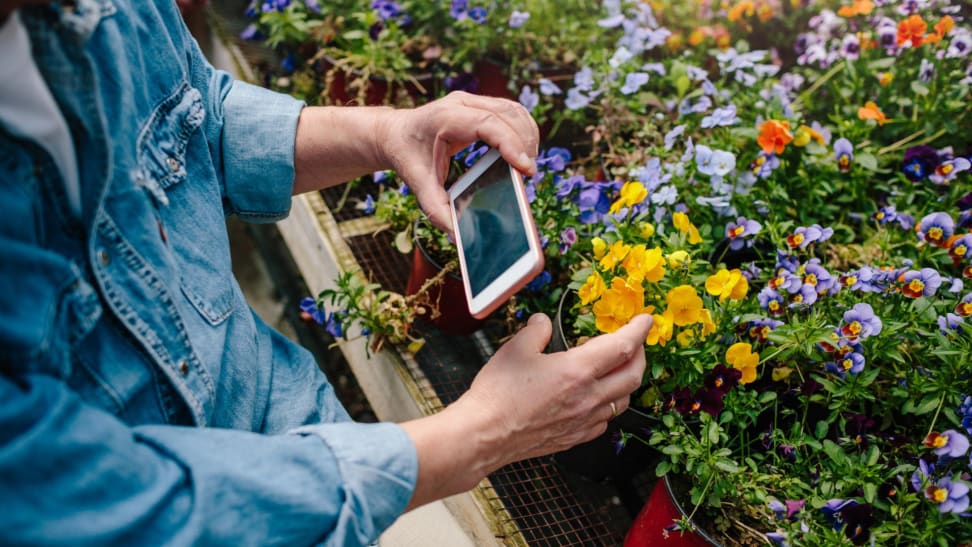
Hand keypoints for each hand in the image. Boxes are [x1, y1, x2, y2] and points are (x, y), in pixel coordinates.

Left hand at [377, 91, 539, 232]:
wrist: (396, 134)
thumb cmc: (407, 157)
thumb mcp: (419, 185)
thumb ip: (438, 210)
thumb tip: (459, 237)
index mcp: (445, 118)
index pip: (487, 124)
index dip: (511, 144)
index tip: (526, 169)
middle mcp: (461, 103)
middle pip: (507, 115)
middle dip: (524, 144)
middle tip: (528, 174)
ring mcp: (473, 101)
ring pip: (514, 111)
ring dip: (528, 136)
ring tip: (527, 165)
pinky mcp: (481, 105)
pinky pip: (511, 112)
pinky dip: (523, 131)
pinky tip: (522, 153)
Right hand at [461, 313, 651, 463]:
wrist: (485, 434)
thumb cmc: (498, 393)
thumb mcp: (516, 349)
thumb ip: (536, 331)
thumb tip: (543, 322)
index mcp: (578, 371)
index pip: (623, 346)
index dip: (638, 330)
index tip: (645, 320)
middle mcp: (588, 398)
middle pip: (633, 375)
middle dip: (640, 354)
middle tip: (635, 342)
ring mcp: (584, 421)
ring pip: (623, 401)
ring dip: (626, 381)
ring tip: (615, 369)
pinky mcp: (575, 437)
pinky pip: (605, 421)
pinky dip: (608, 405)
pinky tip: (595, 398)